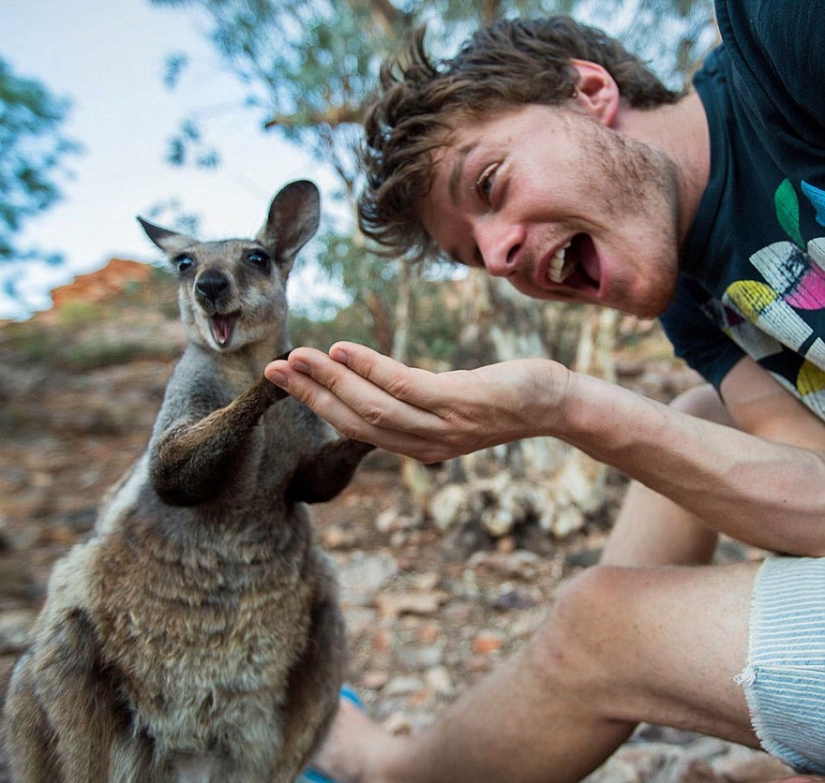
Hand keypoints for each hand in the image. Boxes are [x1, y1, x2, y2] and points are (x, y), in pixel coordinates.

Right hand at [264, 342, 568, 462]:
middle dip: (310, 396)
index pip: (356, 428)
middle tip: (272, 369)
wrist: (554, 403)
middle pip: (354, 421)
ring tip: (297, 358)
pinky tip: (342, 350)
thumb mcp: (450, 406)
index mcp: (417, 445)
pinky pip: (404, 387)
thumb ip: (413, 403)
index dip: (317, 406)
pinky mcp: (459, 403)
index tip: (285, 381)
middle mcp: (424, 444)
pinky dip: (368, 368)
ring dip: (330, 382)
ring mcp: (441, 427)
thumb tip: (376, 386)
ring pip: (372, 407)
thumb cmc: (501, 398)